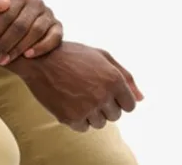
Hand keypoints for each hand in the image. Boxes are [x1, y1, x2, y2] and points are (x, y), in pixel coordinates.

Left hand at [0, 0, 62, 66]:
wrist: (14, 31)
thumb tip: (3, 3)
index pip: (6, 14)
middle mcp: (36, 2)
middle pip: (20, 25)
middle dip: (3, 45)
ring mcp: (48, 15)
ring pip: (35, 32)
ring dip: (18, 49)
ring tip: (4, 60)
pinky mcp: (58, 28)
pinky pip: (53, 38)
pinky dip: (41, 47)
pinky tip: (28, 55)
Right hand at [6, 41, 143, 131]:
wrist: (39, 59)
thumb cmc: (72, 55)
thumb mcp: (100, 56)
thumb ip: (125, 76)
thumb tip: (141, 98)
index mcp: (113, 79)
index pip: (130, 105)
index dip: (117, 98)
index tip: (103, 90)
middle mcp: (103, 95)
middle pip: (115, 116)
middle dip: (104, 105)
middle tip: (87, 89)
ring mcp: (87, 108)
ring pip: (100, 123)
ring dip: (91, 112)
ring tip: (76, 93)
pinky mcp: (71, 117)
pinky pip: (83, 127)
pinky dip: (77, 117)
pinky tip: (68, 100)